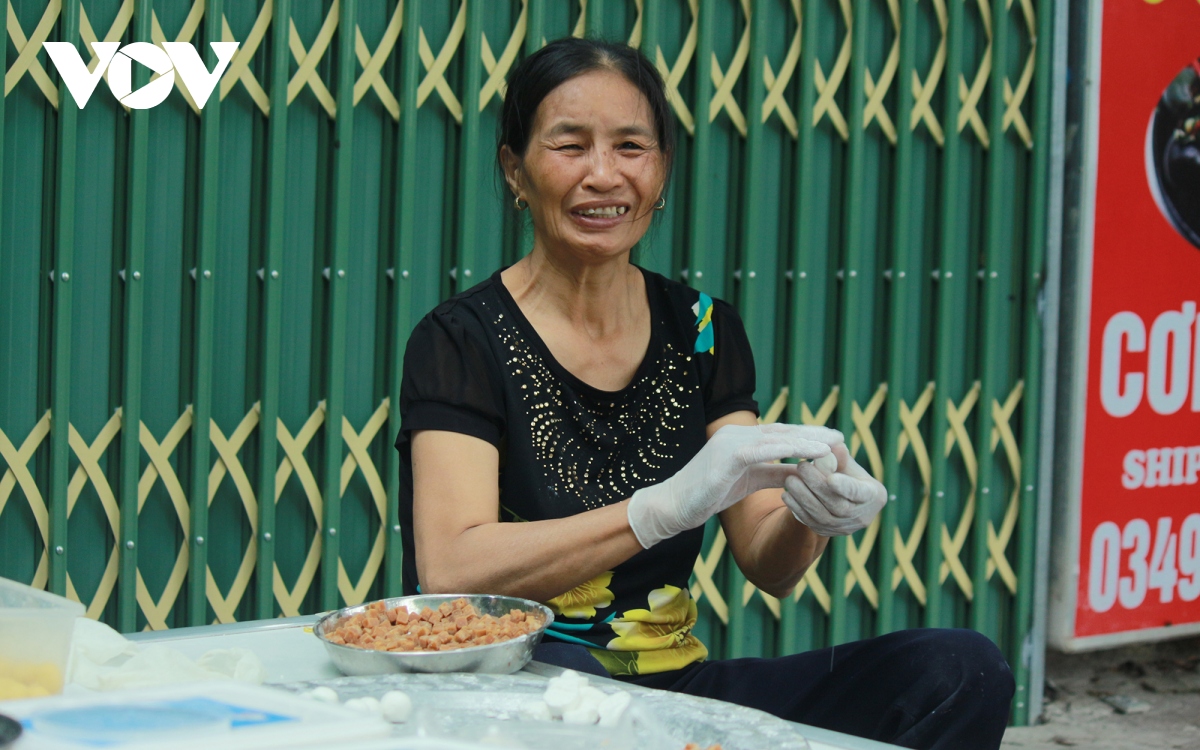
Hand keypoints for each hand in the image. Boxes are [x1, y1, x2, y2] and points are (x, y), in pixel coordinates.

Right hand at [627, 423, 843, 547]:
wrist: (674, 505)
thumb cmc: (708, 494)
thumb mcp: (749, 482)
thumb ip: (775, 473)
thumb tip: (802, 472)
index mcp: (741, 439)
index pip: (780, 433)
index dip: (807, 435)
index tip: (832, 439)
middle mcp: (737, 434)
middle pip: (782, 431)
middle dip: (813, 433)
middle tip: (840, 436)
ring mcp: (731, 442)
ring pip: (777, 438)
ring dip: (806, 440)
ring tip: (832, 444)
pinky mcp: (728, 457)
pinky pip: (763, 451)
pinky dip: (788, 451)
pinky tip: (807, 456)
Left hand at [781, 443, 886, 535]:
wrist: (842, 499)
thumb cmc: (847, 475)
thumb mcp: (848, 464)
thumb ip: (841, 457)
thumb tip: (834, 445)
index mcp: (873, 496)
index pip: (859, 493)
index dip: (845, 487)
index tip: (831, 478)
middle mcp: (862, 517)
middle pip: (838, 505)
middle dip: (817, 485)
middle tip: (801, 467)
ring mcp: (844, 528)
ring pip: (822, 516)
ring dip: (803, 497)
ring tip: (790, 480)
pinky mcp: (827, 532)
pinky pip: (811, 523)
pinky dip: (797, 509)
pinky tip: (787, 494)